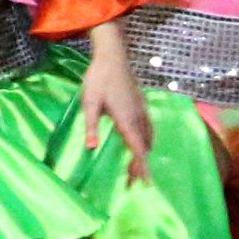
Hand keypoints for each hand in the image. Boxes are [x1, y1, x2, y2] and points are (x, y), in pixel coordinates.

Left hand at [70, 42, 153, 185]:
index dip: (142, 167)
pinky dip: (147, 141)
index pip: (137, 148)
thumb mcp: (89, 102)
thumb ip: (90, 125)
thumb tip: (90, 148)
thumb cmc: (98, 78)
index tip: (145, 183)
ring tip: (138, 169)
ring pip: (148, 137)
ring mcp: (142, 109)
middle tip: (134, 183)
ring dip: (144, 154)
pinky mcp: (142, 104)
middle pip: (144, 147)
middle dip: (141, 166)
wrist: (113, 56)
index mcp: (126, 119)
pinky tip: (143, 144)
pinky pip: (149, 128)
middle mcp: (138, 116)